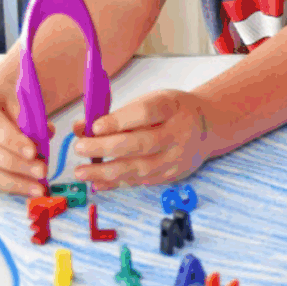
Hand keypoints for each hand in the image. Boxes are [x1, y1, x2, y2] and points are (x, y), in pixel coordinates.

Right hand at [0, 85, 55, 196]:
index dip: (12, 140)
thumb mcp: (16, 97)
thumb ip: (31, 115)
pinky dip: (10, 188)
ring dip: (15, 183)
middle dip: (17, 164)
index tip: (33, 152)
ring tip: (39, 189)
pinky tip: (29, 191)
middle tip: (42, 171)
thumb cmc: (2, 101)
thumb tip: (48, 132)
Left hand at [71, 89, 212, 190]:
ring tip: (81, 172)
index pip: (146, 113)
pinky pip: (142, 181)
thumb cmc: (170, 111)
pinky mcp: (172, 174)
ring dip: (107, 172)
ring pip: (140, 168)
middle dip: (106, 148)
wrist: (206, 128)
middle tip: (80, 148)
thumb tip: (81, 127)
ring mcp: (177, 157)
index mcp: (172, 107)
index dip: (119, 121)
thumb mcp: (149, 101)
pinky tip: (98, 183)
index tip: (95, 127)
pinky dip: (118, 183)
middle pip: (141, 143)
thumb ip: (117, 114)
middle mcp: (178, 133)